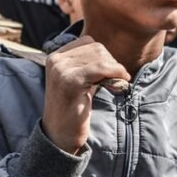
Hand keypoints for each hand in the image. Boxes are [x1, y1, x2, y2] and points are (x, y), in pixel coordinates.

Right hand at [42, 36, 130, 153]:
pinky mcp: (70, 81)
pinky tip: (121, 85)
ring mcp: (61, 70)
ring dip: (115, 69)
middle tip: (117, 81)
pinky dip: (116, 74)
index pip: (88, 42)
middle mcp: (55, 60)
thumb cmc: (73, 109)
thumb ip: (88, 65)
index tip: (111, 73)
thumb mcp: (78, 81)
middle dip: (111, 63)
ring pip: (100, 57)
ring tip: (117, 84)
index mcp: (55, 57)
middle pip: (96, 47)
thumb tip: (110, 54)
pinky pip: (101, 68)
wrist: (60, 135)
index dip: (104, 56)